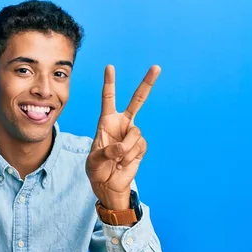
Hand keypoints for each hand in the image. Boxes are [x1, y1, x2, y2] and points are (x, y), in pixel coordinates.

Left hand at [85, 65, 160, 209]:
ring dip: (125, 149)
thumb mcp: (94, 161)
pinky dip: (130, 156)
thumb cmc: (97, 170)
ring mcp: (132, 135)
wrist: (108, 185)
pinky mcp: (141, 146)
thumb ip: (106, 152)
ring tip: (116, 159)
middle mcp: (121, 124)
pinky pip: (139, 146)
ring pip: (135, 133)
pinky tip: (124, 163)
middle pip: (137, 101)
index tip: (110, 67)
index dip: (109, 83)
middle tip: (157, 67)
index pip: (108, 99)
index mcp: (106, 122)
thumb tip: (122, 148)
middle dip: (147, 84)